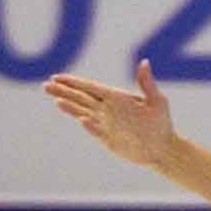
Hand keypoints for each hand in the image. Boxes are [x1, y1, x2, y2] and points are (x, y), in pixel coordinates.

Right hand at [43, 60, 175, 167]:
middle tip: (46, 85)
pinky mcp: (107, 138)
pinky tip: (79, 119)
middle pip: (81, 98)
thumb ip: (147, 83)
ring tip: (55, 100)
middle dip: (64, 91)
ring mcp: (106, 124)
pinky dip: (88, 125)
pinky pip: (94, 130)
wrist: (163, 148)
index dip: (73, 82)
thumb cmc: (162, 123)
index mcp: (117, 97)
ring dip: (69, 106)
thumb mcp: (157, 101)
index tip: (57, 77)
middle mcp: (108, 109)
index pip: (90, 87)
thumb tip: (144, 62)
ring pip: (83, 112)